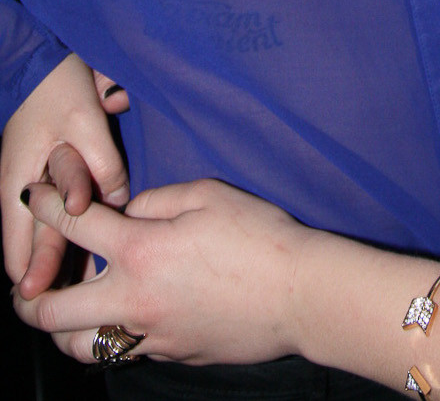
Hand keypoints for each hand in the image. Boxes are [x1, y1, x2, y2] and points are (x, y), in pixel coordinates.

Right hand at [1, 54, 129, 294]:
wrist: (46, 60)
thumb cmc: (58, 89)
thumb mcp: (83, 121)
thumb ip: (101, 162)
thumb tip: (116, 202)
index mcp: (21, 179)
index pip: (17, 240)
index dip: (29, 268)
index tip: (40, 295)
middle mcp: (26, 185)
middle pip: (37, 238)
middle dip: (48, 270)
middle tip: (56, 304)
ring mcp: (39, 179)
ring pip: (51, 225)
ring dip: (63, 253)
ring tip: (79, 290)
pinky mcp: (55, 171)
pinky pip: (61, 206)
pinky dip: (70, 228)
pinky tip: (87, 252)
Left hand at [13, 179, 310, 366]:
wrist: (300, 294)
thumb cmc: (259, 235)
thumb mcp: (208, 195)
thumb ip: (159, 199)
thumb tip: (131, 212)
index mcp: (141, 250)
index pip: (73, 226)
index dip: (44, 205)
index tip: (34, 195)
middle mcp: (134, 299)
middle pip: (52, 311)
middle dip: (27, 298)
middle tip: (26, 285)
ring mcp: (151, 335)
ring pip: (81, 347)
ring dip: (64, 329)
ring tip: (69, 310)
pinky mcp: (171, 355)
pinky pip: (127, 351)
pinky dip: (115, 334)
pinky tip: (129, 316)